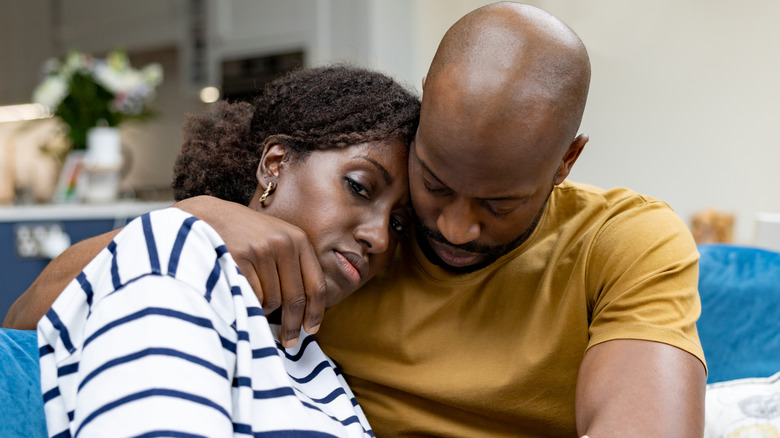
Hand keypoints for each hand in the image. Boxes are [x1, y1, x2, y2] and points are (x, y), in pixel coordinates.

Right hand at [175, 196, 326, 347]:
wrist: (209, 216)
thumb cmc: (246, 236)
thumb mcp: (277, 240)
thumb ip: (294, 266)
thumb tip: (306, 311)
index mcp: (299, 240)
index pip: (316, 284)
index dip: (315, 312)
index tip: (312, 330)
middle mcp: (284, 243)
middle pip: (296, 298)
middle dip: (293, 325)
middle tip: (289, 342)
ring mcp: (262, 250)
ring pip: (273, 300)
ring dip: (266, 310)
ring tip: (256, 303)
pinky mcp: (240, 257)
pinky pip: (253, 296)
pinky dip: (250, 303)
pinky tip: (243, 296)